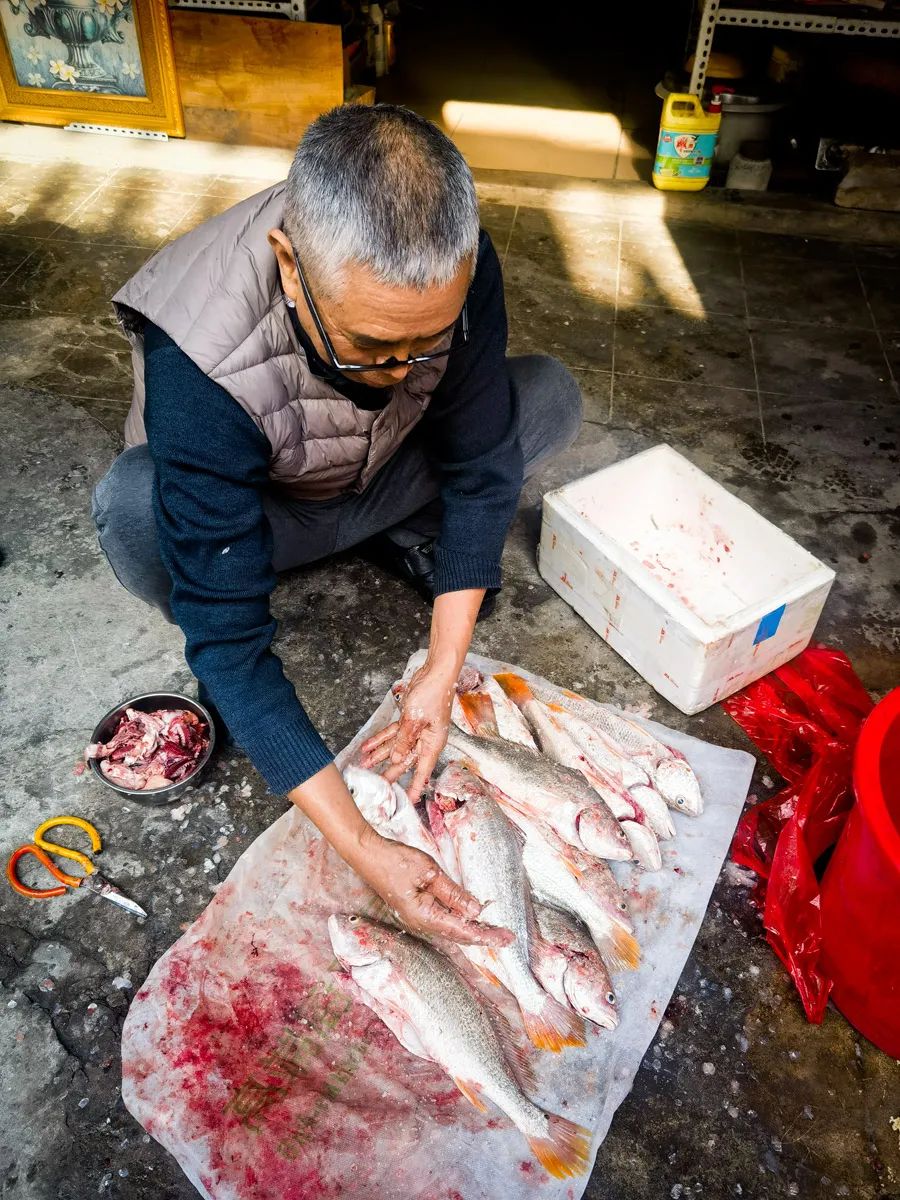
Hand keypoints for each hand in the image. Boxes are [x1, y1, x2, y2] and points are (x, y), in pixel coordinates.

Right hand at [350, 825, 512, 946]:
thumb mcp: (429, 873)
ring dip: (473, 930)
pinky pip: (443, 920)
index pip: (462, 930)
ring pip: (451, 929)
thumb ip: (453, 893)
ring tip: (495, 931)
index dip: (486, 935)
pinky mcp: (416, 909)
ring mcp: (417, 918)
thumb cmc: (396, 861)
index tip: (506, 938)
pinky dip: (460, 921)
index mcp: (424, 916)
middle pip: (458, 934)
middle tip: (507, 937)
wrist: (368, 855)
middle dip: (483, 936)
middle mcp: (421, 923)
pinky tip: (471, 918)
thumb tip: (476, 910)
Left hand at [360, 662, 454, 801]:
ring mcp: (416, 731)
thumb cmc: (433, 694)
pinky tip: (367, 746)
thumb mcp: (416, 719)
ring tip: (364, 765)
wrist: (435, 673)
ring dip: (379, 755)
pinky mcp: (408, 721)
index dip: (414, 787)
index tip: (407, 801)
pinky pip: (393, 734)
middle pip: (405, 761)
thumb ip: (405, 739)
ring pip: (396, 747)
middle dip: (389, 772)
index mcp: (432, 743)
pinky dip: (380, 739)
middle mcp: (425, 740)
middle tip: (375, 786)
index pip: (422, 771)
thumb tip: (398, 759)